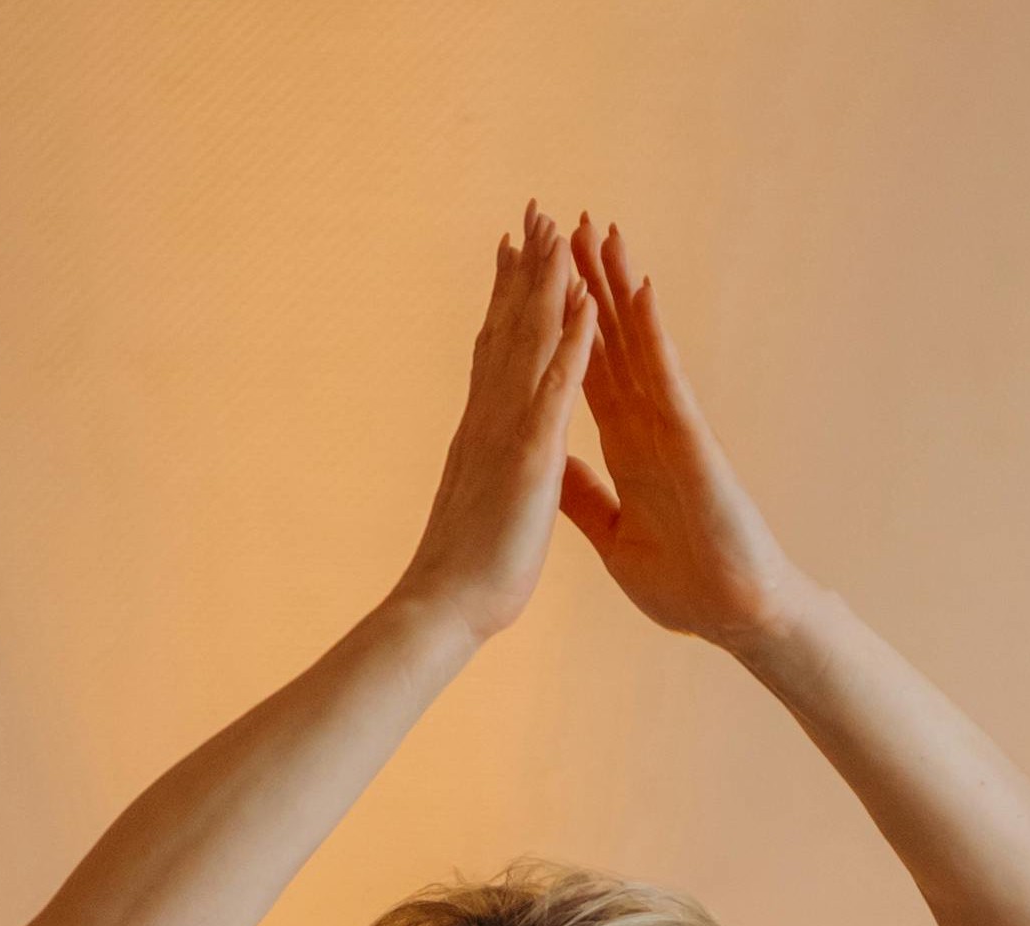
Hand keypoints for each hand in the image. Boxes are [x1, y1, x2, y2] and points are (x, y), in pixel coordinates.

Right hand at [391, 206, 599, 643]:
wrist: (444, 608)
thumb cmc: (464, 570)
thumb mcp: (480, 507)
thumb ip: (484, 473)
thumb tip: (483, 457)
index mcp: (484, 433)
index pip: (496, 352)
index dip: (504, 302)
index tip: (510, 256)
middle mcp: (489, 418)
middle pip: (507, 328)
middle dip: (522, 271)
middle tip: (531, 214)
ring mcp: (507, 431)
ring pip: (530, 342)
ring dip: (545, 285)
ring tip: (558, 232)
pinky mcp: (530, 455)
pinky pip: (557, 388)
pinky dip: (570, 343)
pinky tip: (585, 303)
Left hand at [559, 219, 813, 651]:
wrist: (731, 618)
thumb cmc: (686, 585)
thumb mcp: (613, 536)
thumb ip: (584, 496)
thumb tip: (551, 466)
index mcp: (625, 448)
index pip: (586, 371)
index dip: (564, 323)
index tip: (543, 278)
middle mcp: (647, 425)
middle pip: (610, 340)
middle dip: (589, 283)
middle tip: (567, 223)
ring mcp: (671, 427)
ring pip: (638, 342)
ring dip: (619, 285)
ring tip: (601, 229)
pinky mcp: (692, 439)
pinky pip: (667, 375)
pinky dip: (652, 333)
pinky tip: (640, 289)